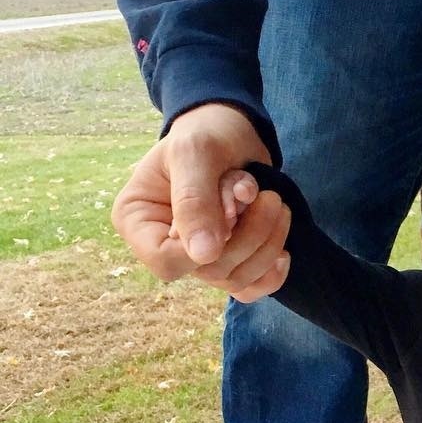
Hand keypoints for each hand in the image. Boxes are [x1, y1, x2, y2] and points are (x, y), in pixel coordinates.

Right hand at [110, 103, 289, 298]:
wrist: (231, 133)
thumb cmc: (205, 133)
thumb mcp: (195, 153)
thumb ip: (195, 200)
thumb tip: (203, 255)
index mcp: (137, 219)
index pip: (165, 261)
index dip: (204, 247)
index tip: (232, 210)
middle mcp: (165, 245)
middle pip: (210, 272)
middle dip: (248, 236)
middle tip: (268, 197)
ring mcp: (198, 259)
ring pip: (236, 280)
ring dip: (267, 244)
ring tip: (275, 204)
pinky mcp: (228, 262)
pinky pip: (250, 288)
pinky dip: (272, 272)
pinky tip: (284, 249)